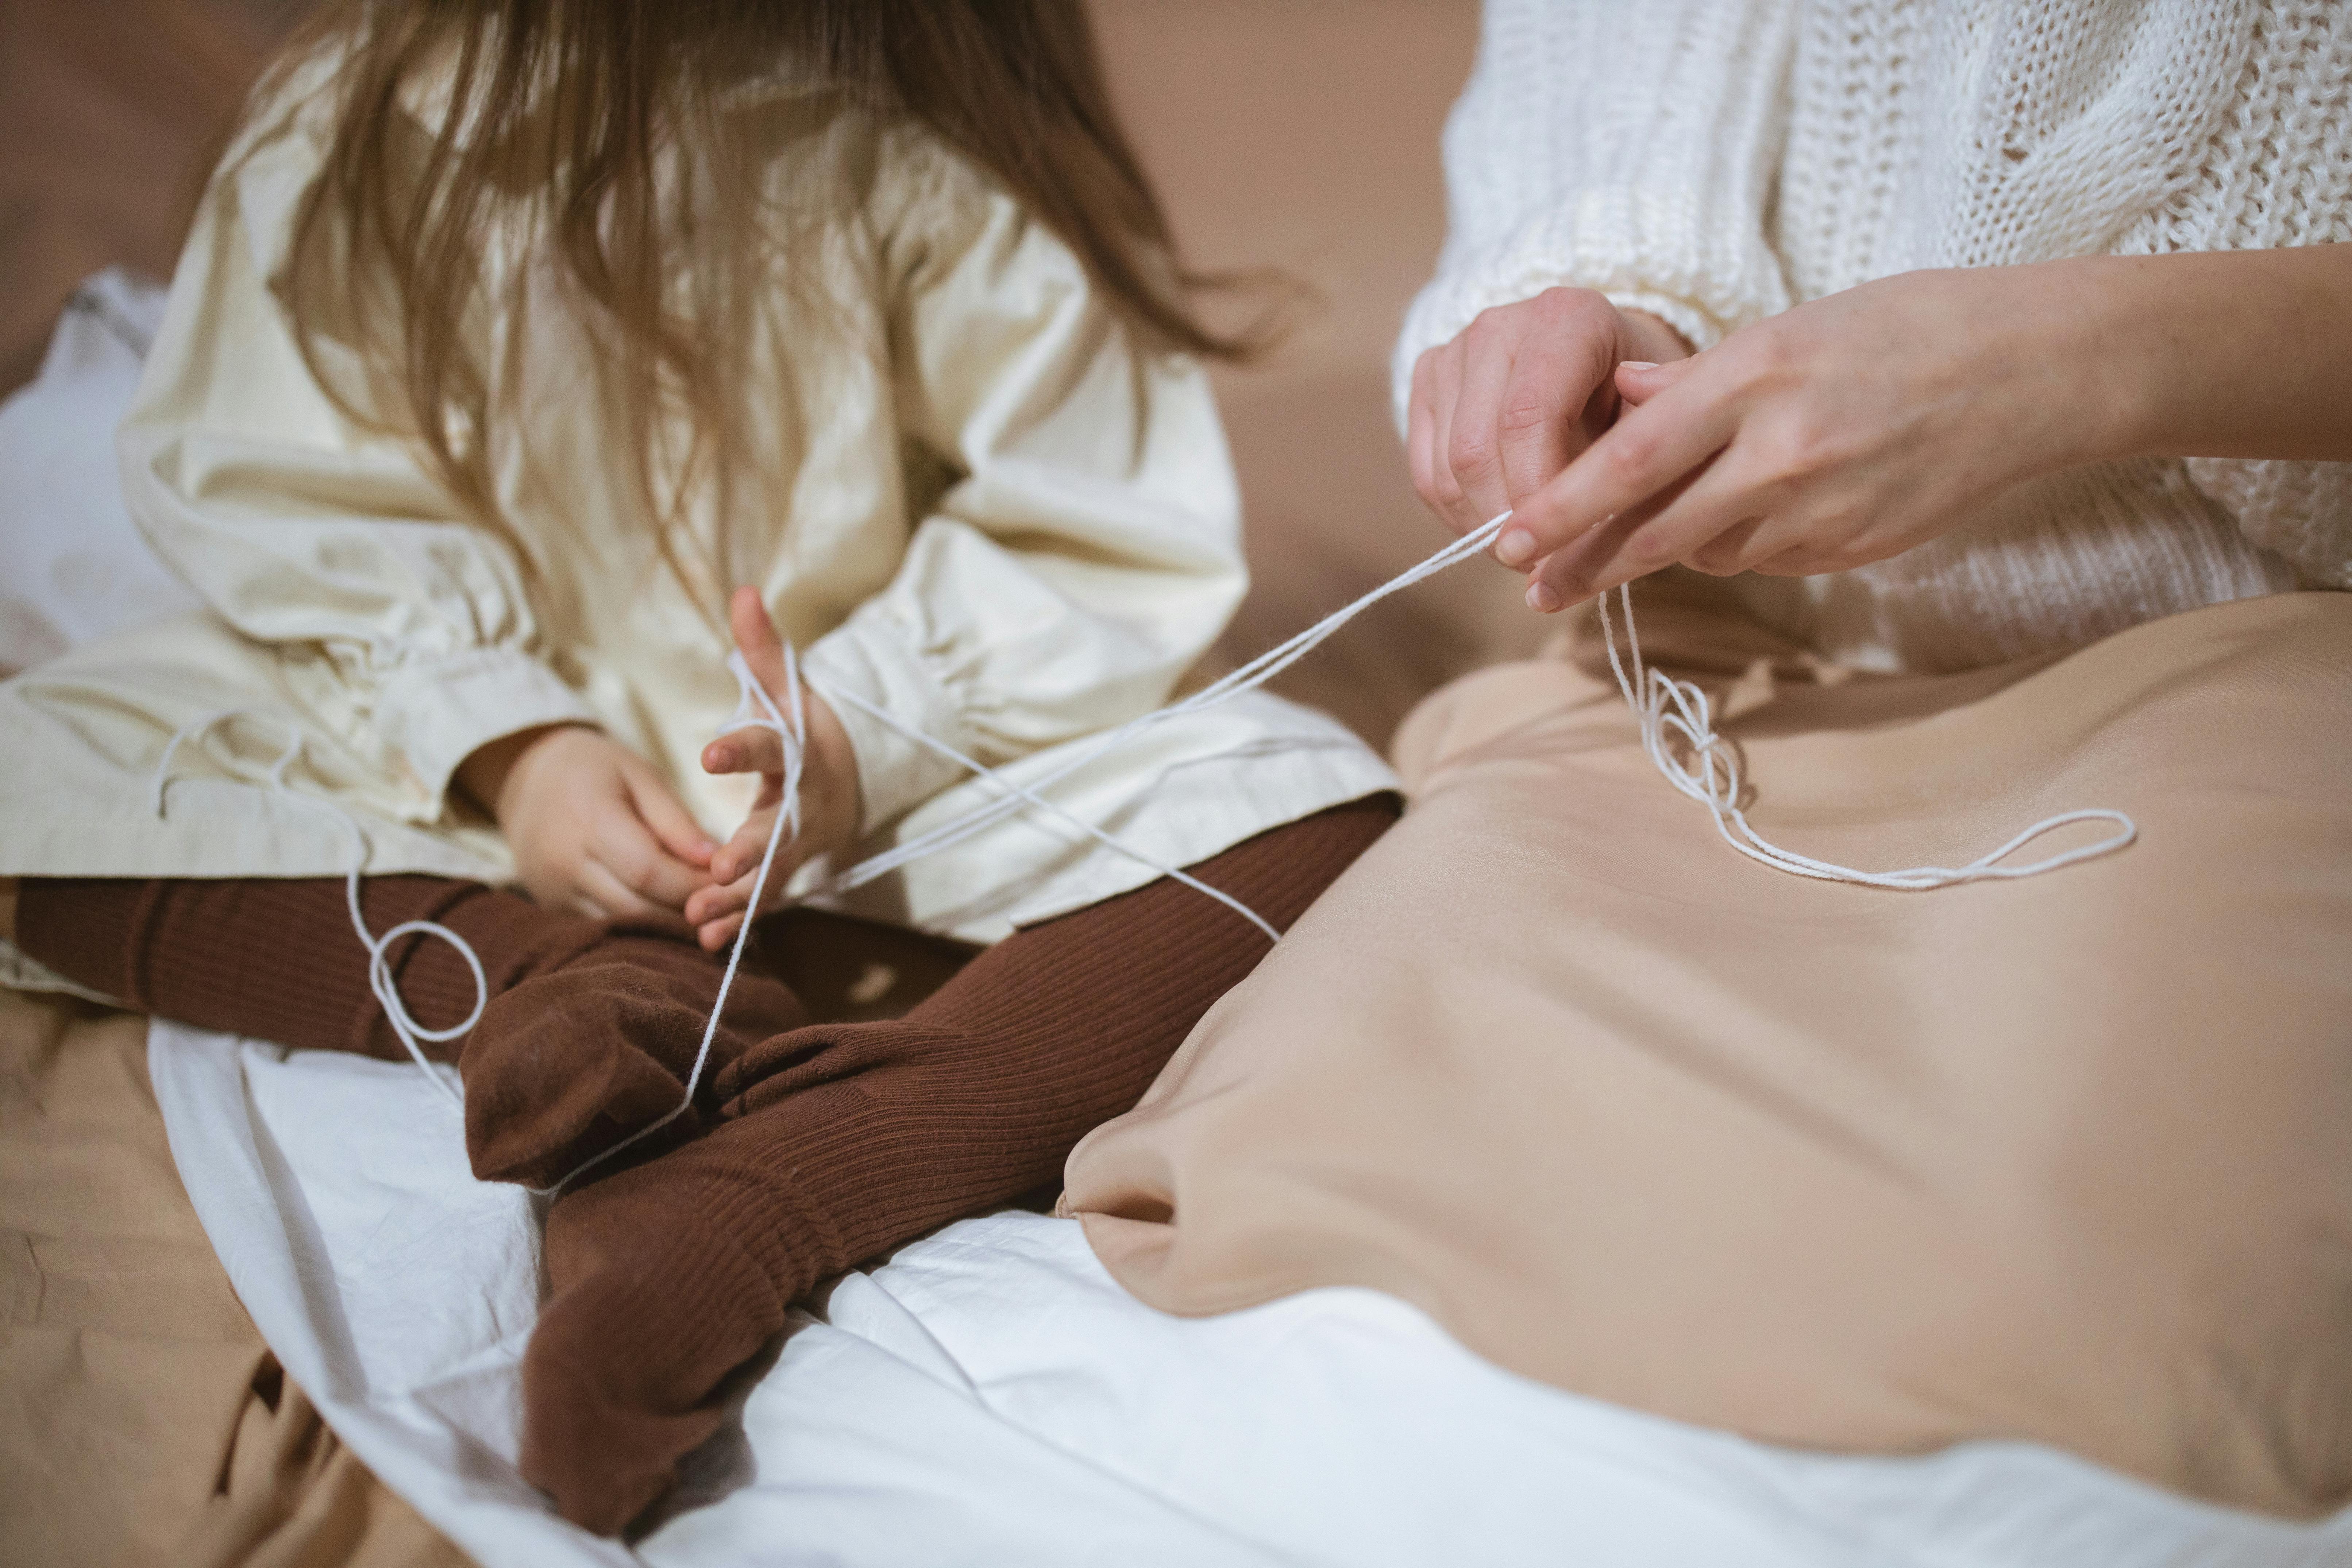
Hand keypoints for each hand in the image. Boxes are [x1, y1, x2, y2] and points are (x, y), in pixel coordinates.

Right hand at [460, 725, 716, 922]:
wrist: (527, 778)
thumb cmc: (594, 768)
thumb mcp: (640, 775)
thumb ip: (676, 821)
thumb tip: (715, 862)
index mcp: (589, 820)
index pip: (648, 871)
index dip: (693, 884)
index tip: (727, 881)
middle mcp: (565, 863)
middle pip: (637, 907)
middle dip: (686, 909)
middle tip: (722, 900)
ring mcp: (555, 891)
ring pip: (622, 924)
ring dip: (666, 922)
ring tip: (700, 905)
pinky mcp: (553, 907)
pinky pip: (604, 925)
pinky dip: (639, 923)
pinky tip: (664, 908)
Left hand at [680, 588, 860, 951]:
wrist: (844, 778)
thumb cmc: (804, 727)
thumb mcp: (787, 685)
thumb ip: (763, 647)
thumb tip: (743, 591)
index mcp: (797, 753)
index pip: (769, 746)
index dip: (741, 748)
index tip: (708, 752)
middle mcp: (801, 804)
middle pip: (778, 829)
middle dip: (750, 851)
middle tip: (718, 868)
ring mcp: (796, 844)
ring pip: (769, 876)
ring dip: (735, 900)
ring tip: (695, 916)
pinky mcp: (785, 871)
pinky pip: (762, 901)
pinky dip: (736, 924)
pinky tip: (703, 943)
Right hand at [1407, 287, 1691, 536]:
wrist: (1603, 357)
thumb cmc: (1641, 398)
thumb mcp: (1659, 422)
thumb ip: (1628, 468)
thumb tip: (1581, 541)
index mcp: (1567, 319)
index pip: (1527, 417)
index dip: (1536, 496)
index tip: (1559, 550)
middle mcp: (1500, 326)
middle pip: (1476, 450)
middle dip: (1506, 523)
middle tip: (1542, 566)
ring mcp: (1454, 351)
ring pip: (1446, 469)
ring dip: (1481, 527)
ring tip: (1527, 549)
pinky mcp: (1427, 380)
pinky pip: (1426, 473)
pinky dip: (1458, 515)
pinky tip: (1499, 526)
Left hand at [1493, 265, 2109, 609]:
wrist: (2028, 373)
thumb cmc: (1902, 331)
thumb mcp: (1790, 330)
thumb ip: (1696, 381)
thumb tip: (1616, 402)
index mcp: (1755, 379)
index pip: (1630, 460)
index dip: (1563, 506)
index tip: (1510, 539)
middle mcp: (1780, 452)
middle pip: (1652, 529)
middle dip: (1586, 562)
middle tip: (1536, 585)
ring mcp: (1819, 509)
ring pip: (1706, 550)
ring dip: (1673, 544)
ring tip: (1679, 512)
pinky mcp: (1851, 547)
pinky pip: (1763, 559)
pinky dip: (1740, 543)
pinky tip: (1762, 509)